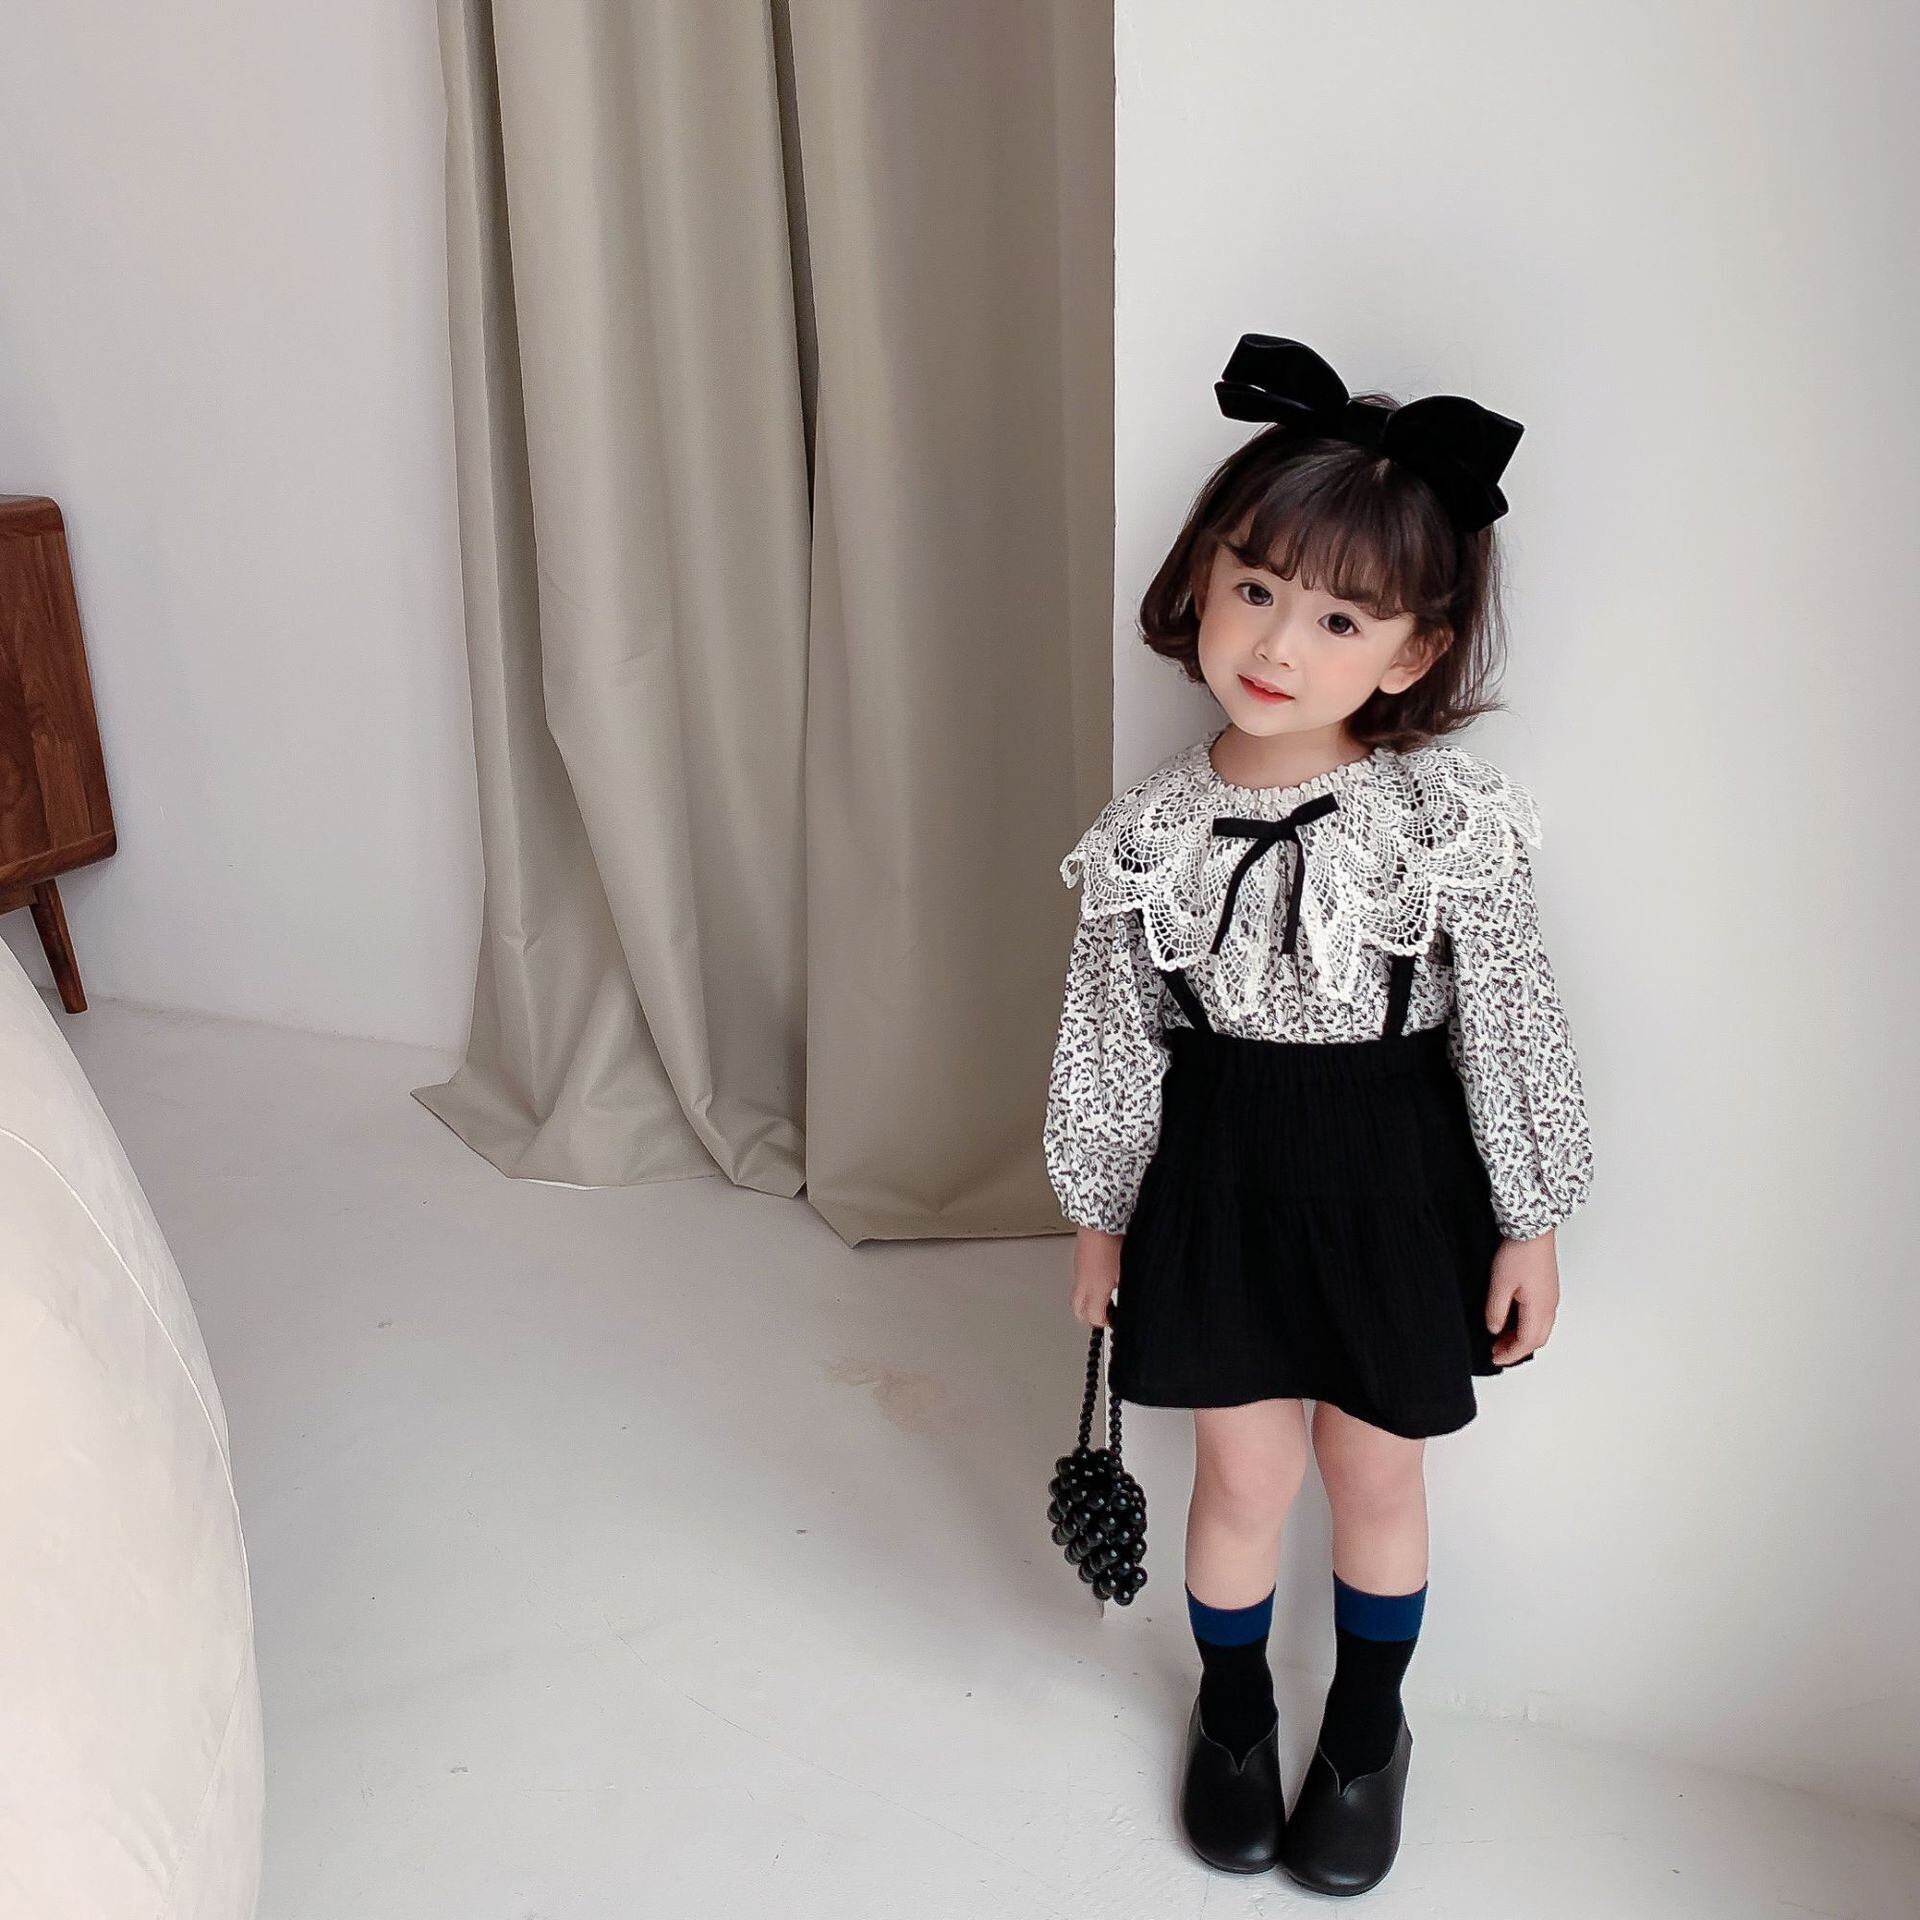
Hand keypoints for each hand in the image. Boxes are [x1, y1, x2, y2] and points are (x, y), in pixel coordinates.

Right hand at [1070, 1225, 1123, 1328]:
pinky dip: (1088, 1285)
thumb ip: (1128, 1287)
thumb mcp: (1128, 1270)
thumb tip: (1134, 1298)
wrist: (1098, 1217)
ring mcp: (1079, 1271)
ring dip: (1089, 1300)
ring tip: (1105, 1297)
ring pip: (1077, 1296)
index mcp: (1096, 1288)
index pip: (1094, 1318)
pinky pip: (1079, 1280)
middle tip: (1106, 1314)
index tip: (1116, 1319)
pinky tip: (1101, 1277)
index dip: (1106, 1322)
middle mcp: (1083, 1282)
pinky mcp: (1079, 1260)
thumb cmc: (1113, 1239)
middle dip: (1091, 1317)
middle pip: (1079, 1312)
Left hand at [1486, 1230, 1558, 1364]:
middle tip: (1497, 1351)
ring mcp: (1551, 1296)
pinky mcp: (1548, 1287)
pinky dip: (1527, 1324)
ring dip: (1522, 1337)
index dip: (1510, 1354)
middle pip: (1537, 1338)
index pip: (1527, 1342)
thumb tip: (1495, 1329)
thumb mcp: (1499, 1284)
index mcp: (1540, 1308)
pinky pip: (1541, 1315)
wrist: (1533, 1228)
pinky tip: (1512, 1319)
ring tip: (1501, 1337)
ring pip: (1540, 1327)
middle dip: (1517, 1349)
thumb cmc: (1519, 1252)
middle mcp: (1550, 1305)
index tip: (1495, 1358)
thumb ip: (1496, 1310)